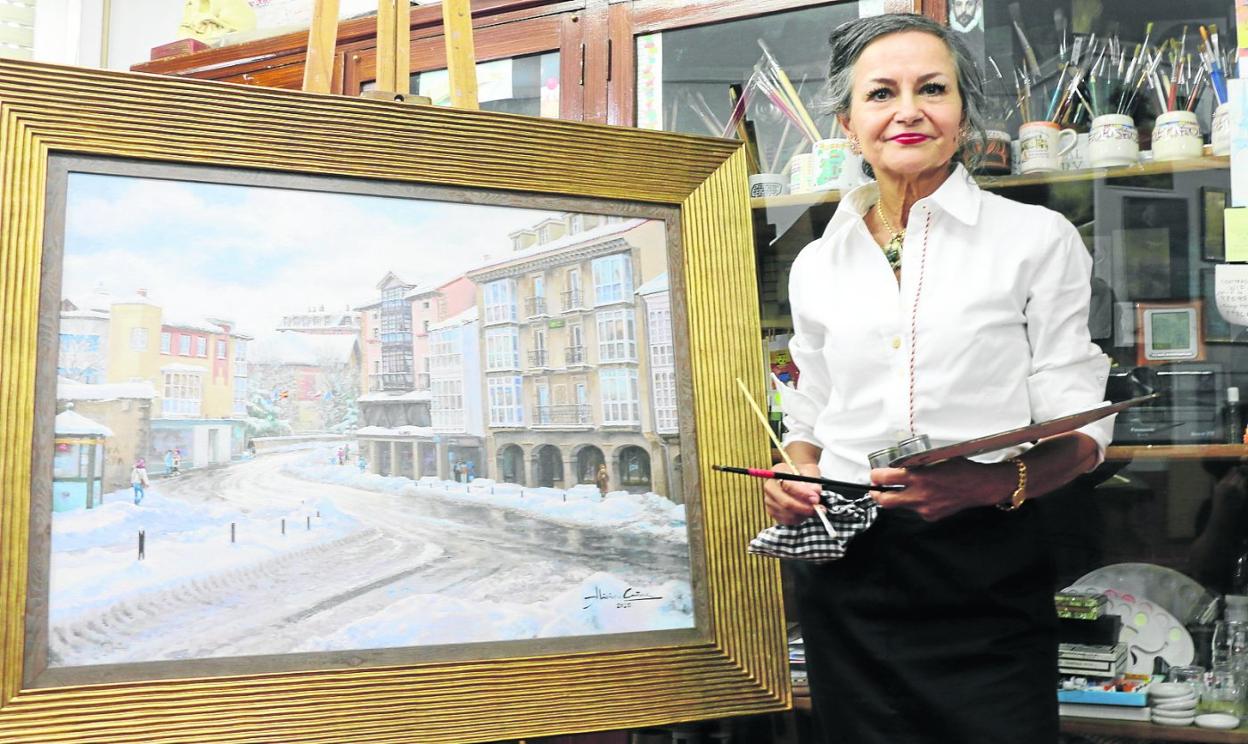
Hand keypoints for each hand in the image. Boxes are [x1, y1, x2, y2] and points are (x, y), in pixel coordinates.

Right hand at [763, 462, 823, 524]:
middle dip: (804, 508)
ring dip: (803, 514)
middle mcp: (770, 486)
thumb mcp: (811, 472)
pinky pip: (786, 520)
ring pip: (787, 514)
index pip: (788, 485)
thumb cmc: (803, 473)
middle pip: (786, 502)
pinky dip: (798, 519)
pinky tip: (805, 513)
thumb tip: (816, 492)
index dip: (803, 494)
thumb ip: (813, 482)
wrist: (795, 476)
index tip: (816, 499)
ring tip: (814, 509)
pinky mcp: (772, 512)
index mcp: (777, 471)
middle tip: (818, 509)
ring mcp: (769, 500)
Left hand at [870, 457, 1015, 520]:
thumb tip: (897, 464)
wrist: (979, 486)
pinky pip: (915, 510)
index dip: (875, 476)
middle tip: (875, 489)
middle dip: (876, 495)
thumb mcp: (933, 458)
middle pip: (885, 501)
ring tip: (903, 490)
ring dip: (898, 498)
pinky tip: (925, 496)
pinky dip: (915, 503)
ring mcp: (924, 508)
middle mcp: (920, 494)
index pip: (885, 478)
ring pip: (900, 505)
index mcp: (919, 477)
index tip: (875, 474)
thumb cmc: (960, 468)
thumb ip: (914, 464)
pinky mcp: (930, 516)